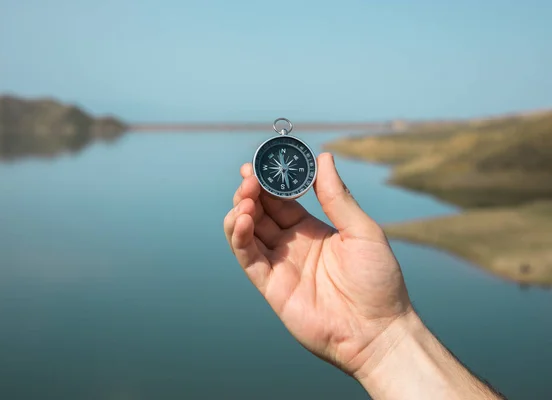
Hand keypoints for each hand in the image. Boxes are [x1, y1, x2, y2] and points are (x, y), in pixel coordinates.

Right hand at [224, 153, 411, 375]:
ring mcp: (279, 265)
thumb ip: (337, 197)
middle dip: (251, 191)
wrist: (377, 331)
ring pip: (247, 232)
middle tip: (249, 175)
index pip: (281, 199)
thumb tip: (323, 157)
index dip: (269, 181)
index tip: (261, 162)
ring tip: (245, 196)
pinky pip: (248, 257)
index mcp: (312, 230)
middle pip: (261, 212)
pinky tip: (242, 218)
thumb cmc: (378, 281)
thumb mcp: (362, 231)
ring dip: (241, 210)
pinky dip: (239, 237)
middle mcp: (291, 245)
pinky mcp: (270, 286)